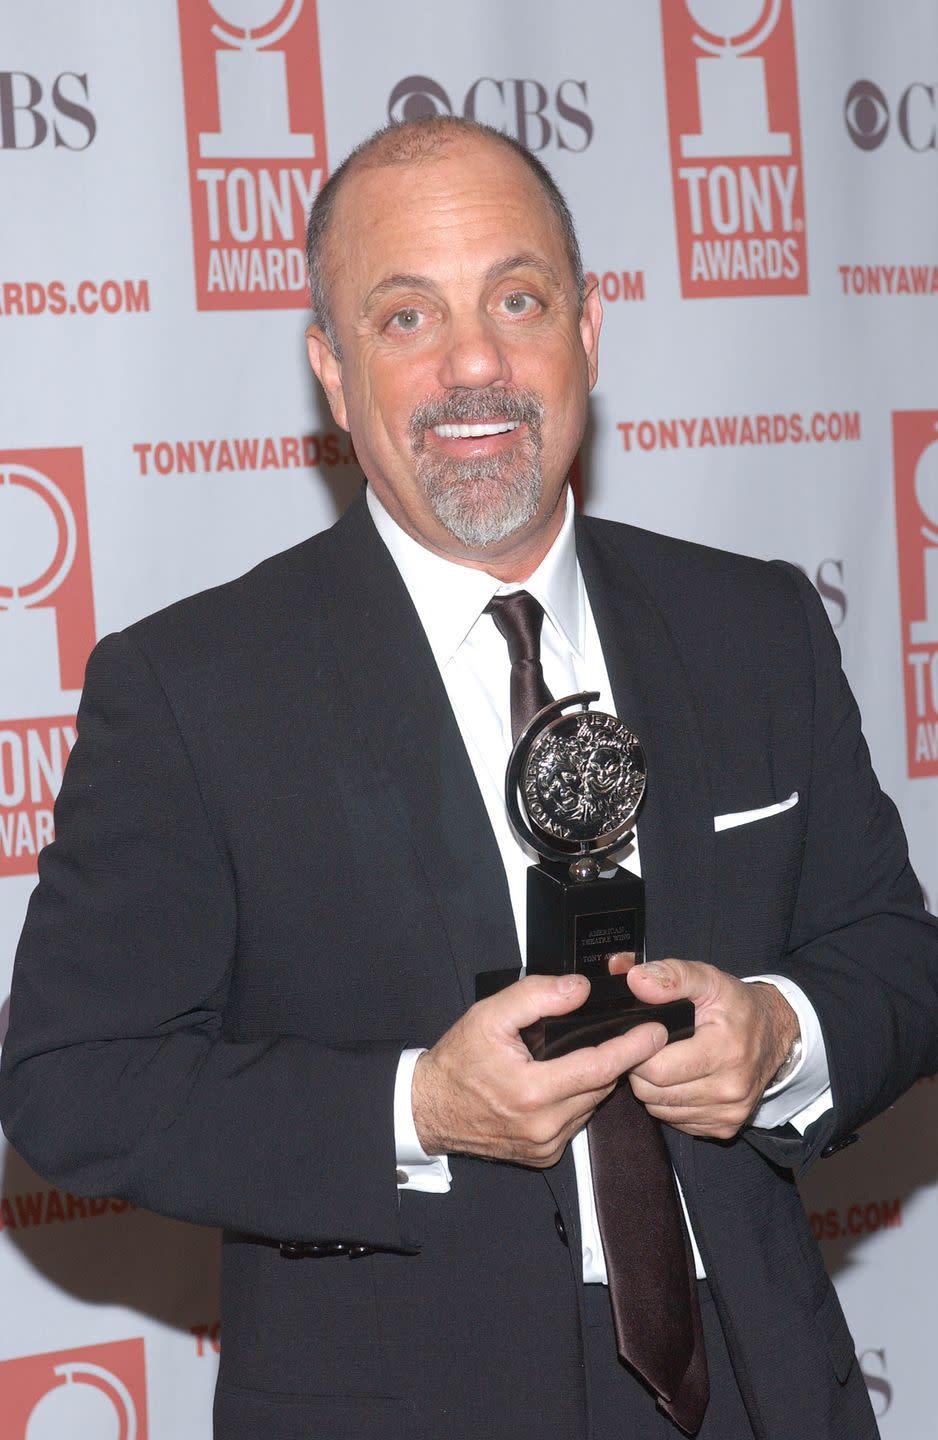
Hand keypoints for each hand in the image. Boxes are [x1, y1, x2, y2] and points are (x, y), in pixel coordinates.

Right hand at [412, 974, 667, 1167]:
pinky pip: (575, 1122)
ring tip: (579, 1054)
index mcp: (533, 1091)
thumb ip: (537, 996)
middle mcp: (544, 1125)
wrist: (430, 1109)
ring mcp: (545, 1145)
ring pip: (591, 1105)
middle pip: (600, 1086)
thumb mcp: (489, 1015)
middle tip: (614, 1033)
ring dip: (593, 1080)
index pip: (599, 1066)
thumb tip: (580, 989)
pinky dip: (576, 1100)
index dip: (632, 1047)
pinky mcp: (544, 1156)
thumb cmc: (458, 1060)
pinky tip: (560, 1082)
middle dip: (611, 1059)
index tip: (656, 1031)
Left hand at [616, 958, 799, 1139]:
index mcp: (725, 1051)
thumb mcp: (709, 979)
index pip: (656, 1068)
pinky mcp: (726, 1128)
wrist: (774, 1032)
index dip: (637, 1050)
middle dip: (640, 1069)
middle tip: (648, 1048)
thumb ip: (672, 976)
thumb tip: (636, 980)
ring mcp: (729, 1113)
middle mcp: (730, 1089)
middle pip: (653, 1093)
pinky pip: (677, 1121)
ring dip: (653, 1088)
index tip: (640, 1035)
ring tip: (663, 1061)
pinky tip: (678, 1080)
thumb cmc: (736, 1005)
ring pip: (660, 1110)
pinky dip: (670, 1103)